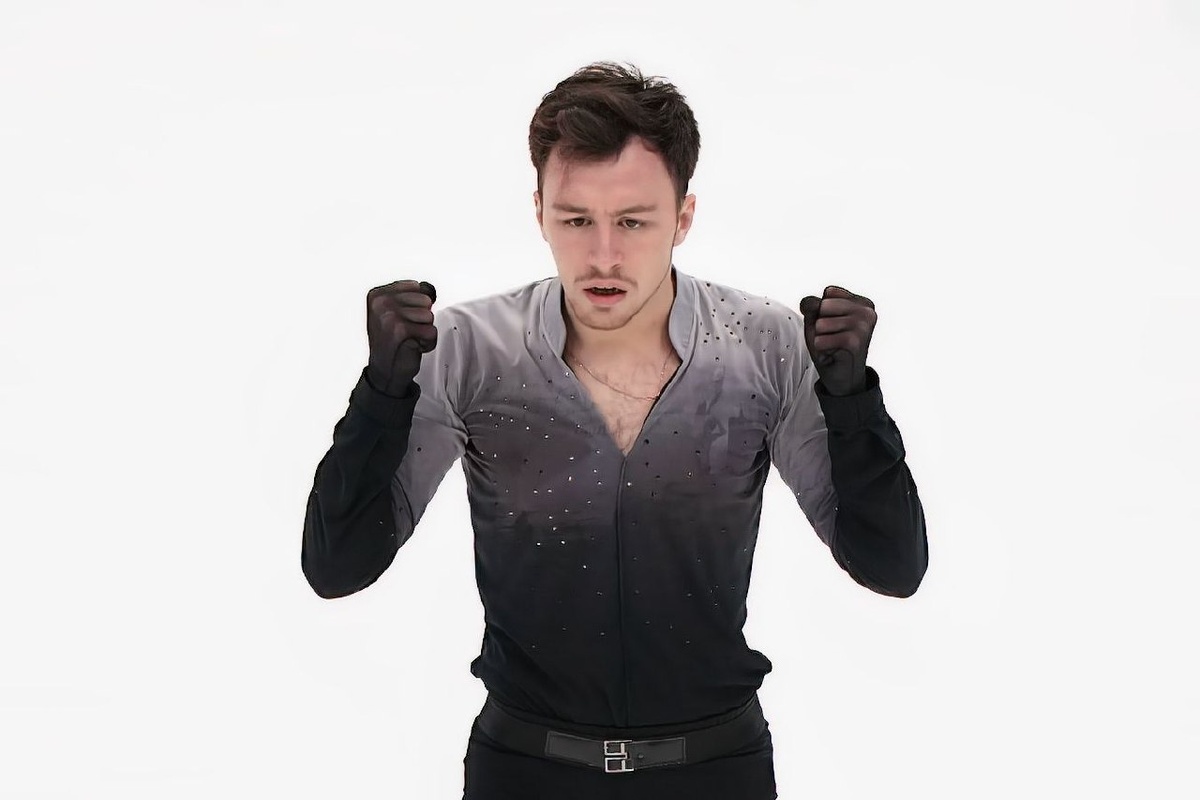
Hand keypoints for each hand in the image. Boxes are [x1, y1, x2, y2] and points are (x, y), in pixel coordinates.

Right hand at [365, 280, 437, 395]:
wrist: (385, 372)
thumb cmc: (394, 341)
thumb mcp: (399, 312)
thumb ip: (415, 295)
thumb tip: (430, 288)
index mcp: (378, 294)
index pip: (418, 287)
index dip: (418, 306)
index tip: (403, 320)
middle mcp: (380, 302)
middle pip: (425, 301)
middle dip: (422, 319)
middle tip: (406, 332)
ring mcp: (388, 315)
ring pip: (429, 316)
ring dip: (424, 332)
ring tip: (409, 340)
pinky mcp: (399, 330)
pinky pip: (431, 332)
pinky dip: (427, 344)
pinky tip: (412, 348)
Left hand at [798, 285, 875, 395]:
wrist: (842, 377)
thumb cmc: (830, 346)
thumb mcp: (817, 320)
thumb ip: (812, 305)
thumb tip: (809, 303)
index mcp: (862, 302)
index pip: (828, 293)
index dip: (821, 311)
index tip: (833, 326)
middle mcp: (867, 311)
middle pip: (823, 306)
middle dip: (819, 324)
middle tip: (832, 338)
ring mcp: (863, 326)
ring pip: (821, 323)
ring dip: (820, 338)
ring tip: (832, 346)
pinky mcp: (855, 342)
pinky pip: (821, 339)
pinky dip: (821, 349)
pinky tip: (833, 354)